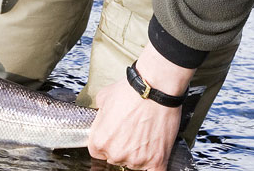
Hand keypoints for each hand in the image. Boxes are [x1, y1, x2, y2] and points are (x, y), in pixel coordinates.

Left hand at [87, 42, 193, 169]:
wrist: (155, 89)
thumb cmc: (130, 92)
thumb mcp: (103, 98)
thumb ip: (99, 114)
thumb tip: (101, 117)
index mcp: (100, 140)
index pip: (97, 152)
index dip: (105, 142)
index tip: (112, 136)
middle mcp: (116, 153)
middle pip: (115, 158)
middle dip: (121, 147)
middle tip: (130, 131)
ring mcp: (137, 160)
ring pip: (134, 163)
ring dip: (138, 153)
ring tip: (143, 134)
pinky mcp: (156, 162)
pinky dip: (153, 164)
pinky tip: (153, 153)